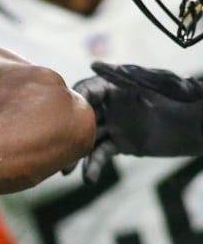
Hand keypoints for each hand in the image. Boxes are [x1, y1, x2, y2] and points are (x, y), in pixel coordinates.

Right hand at [72, 62, 202, 182]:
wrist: (199, 124)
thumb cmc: (180, 97)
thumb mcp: (151, 83)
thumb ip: (123, 76)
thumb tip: (94, 64)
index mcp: (113, 86)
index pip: (85, 91)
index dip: (73, 101)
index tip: (61, 113)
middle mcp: (109, 105)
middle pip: (81, 117)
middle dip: (66, 131)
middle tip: (55, 146)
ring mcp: (114, 125)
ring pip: (87, 138)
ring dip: (75, 153)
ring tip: (66, 170)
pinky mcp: (122, 144)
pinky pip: (102, 154)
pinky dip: (94, 166)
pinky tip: (88, 179)